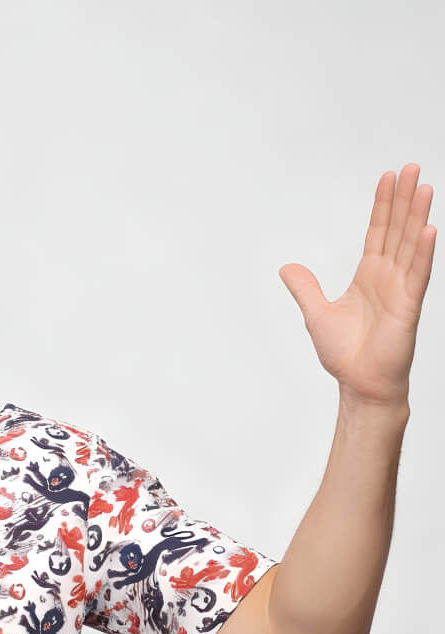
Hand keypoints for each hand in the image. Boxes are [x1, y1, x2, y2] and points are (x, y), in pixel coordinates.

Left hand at [278, 163, 434, 407]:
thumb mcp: (316, 314)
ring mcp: (401, 290)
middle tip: (411, 168)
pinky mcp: (408, 307)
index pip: (378, 233)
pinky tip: (428, 229)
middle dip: (404, 199)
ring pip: (411, 246)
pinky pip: (417, 275)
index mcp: (369, 276)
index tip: (388, 179)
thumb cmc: (345, 354)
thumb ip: (305, 288)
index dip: (382, 206)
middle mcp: (388, 278)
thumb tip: (287, 268)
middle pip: (398, 230)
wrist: (359, 383)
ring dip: (417, 216)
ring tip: (423, 187)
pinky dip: (422, 252)